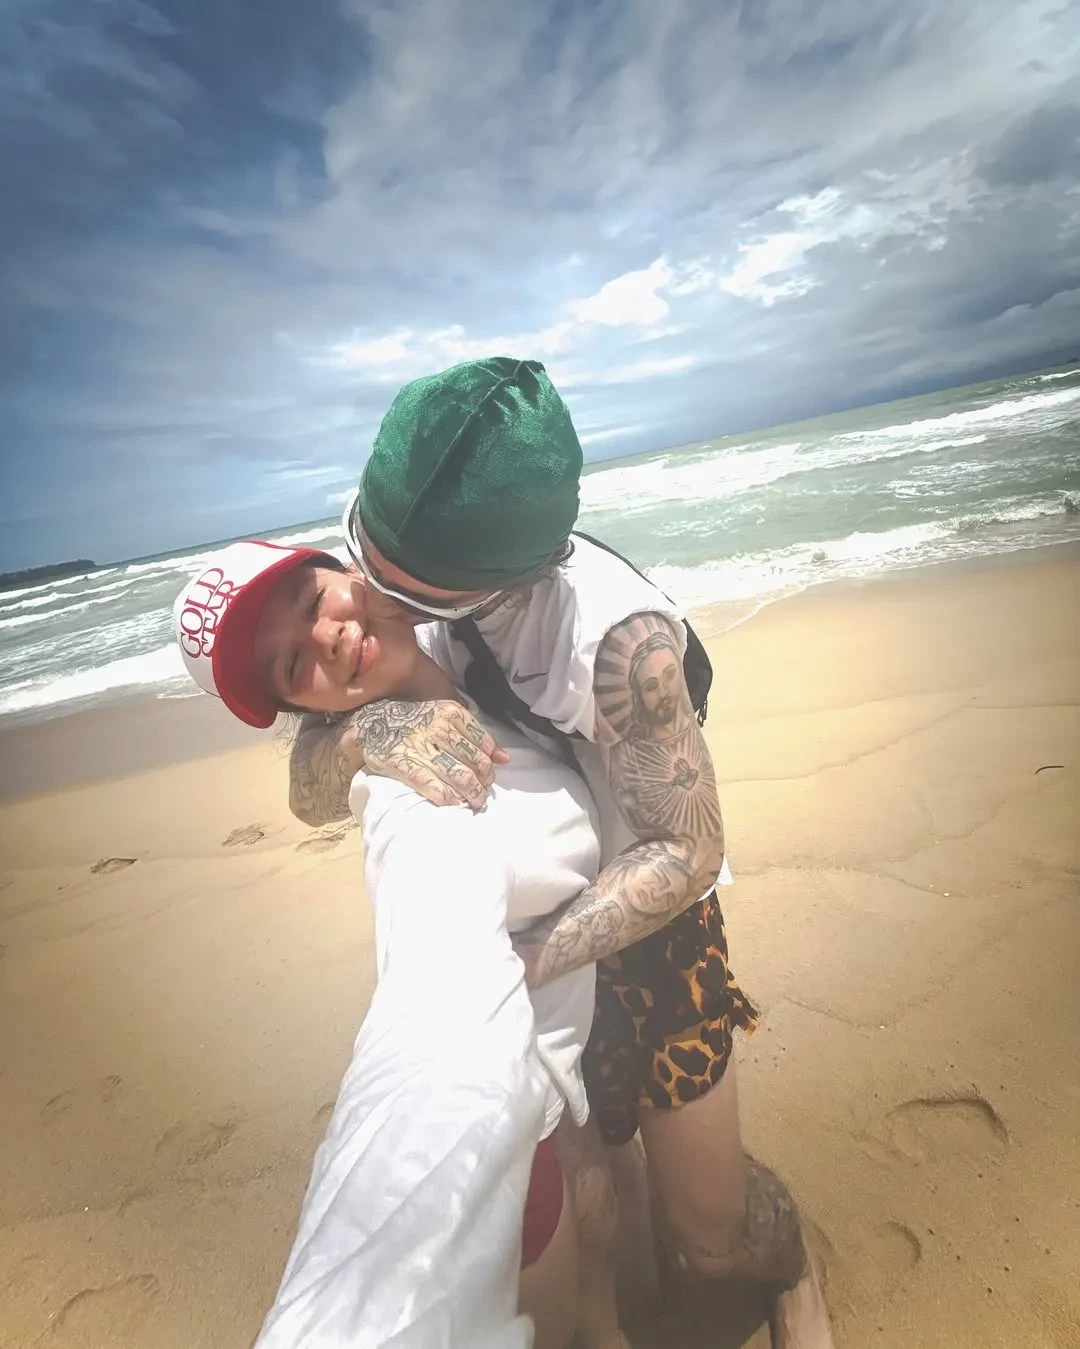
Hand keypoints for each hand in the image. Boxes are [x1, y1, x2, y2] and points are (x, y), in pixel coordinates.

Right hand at [356, 698, 508, 809]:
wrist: (372, 722)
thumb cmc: (415, 720)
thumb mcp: (445, 716)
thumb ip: (475, 734)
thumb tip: (505, 758)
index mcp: (451, 713)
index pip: (484, 744)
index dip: (489, 765)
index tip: (487, 776)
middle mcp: (439, 729)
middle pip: (476, 764)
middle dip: (484, 783)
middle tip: (482, 793)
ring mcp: (423, 748)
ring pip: (461, 777)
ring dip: (472, 794)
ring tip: (474, 802)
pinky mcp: (406, 766)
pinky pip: (435, 787)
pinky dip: (448, 797)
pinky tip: (452, 801)